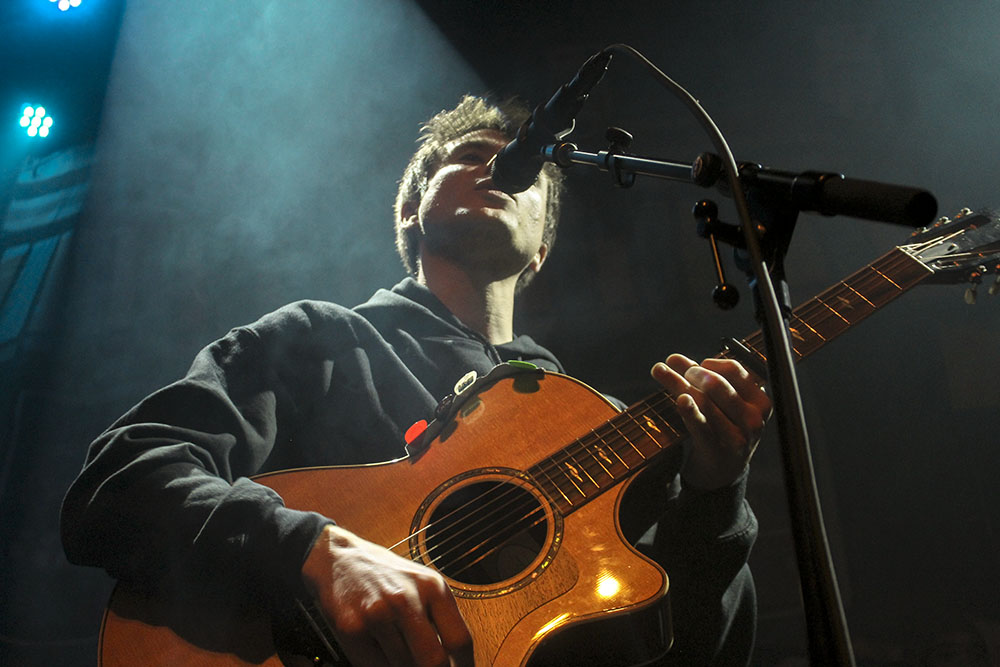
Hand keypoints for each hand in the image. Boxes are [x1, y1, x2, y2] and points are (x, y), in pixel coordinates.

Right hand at [302, 524, 473, 666]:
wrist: (340, 560)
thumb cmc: (385, 575)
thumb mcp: (421, 585)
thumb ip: (439, 618)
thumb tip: (454, 661)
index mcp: (432, 587)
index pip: (460, 640)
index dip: (464, 666)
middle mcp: (407, 599)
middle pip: (435, 661)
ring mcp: (378, 615)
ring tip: (400, 655)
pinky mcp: (352, 629)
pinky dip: (381, 666)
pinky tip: (380, 653)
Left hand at [651, 354, 771, 489]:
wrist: (720, 471)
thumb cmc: (722, 428)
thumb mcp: (724, 405)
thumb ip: (704, 380)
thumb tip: (674, 360)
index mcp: (761, 401)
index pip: (734, 370)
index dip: (709, 363)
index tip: (694, 365)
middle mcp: (753, 418)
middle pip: (717, 384)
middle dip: (692, 372)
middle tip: (674, 369)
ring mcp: (738, 436)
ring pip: (703, 401)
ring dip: (677, 382)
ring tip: (659, 370)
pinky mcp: (718, 449)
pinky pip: (701, 425)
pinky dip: (690, 411)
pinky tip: (681, 399)